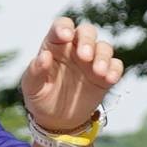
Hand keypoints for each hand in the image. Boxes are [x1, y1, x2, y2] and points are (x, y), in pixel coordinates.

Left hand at [16, 15, 124, 135]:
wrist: (56, 120)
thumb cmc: (40, 97)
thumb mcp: (31, 87)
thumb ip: (35, 71)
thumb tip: (44, 56)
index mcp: (56, 45)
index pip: (62, 26)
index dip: (64, 27)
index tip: (65, 36)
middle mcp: (76, 48)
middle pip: (87, 32)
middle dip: (88, 40)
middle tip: (84, 56)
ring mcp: (92, 61)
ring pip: (104, 47)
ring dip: (103, 56)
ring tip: (98, 71)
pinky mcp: (105, 76)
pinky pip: (115, 66)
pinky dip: (114, 69)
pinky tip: (109, 79)